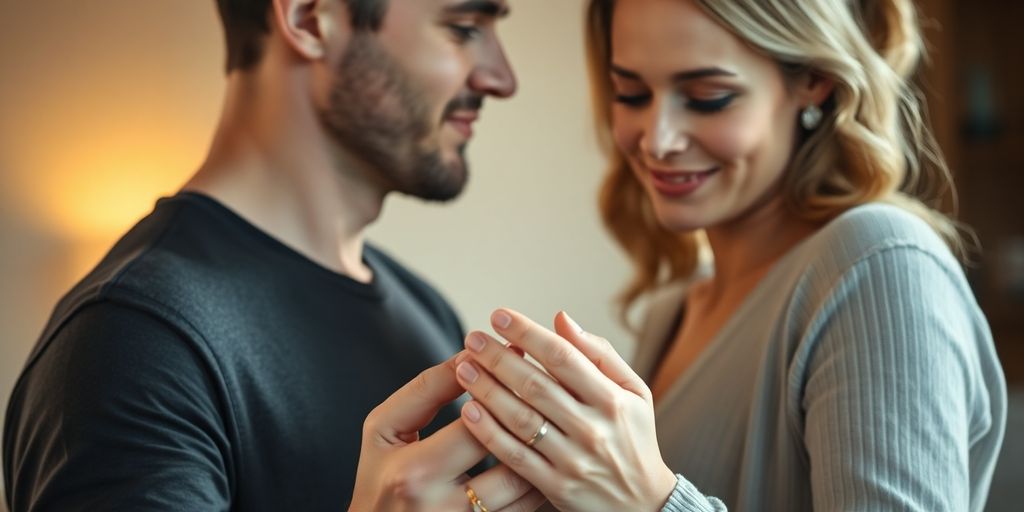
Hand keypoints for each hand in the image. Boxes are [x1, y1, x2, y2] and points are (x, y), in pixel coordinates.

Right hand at [349, 350, 545, 511]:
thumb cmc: (379, 474)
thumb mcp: (385, 427)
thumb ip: (426, 390)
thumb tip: (469, 355)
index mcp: (415, 472)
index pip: (476, 426)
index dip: (502, 391)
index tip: (521, 359)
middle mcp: (443, 507)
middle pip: (510, 461)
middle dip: (532, 422)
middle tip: (553, 391)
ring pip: (526, 492)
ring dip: (545, 455)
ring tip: (556, 421)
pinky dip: (540, 484)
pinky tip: (545, 457)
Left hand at [455, 310, 677, 511]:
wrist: (643, 503)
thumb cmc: (633, 437)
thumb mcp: (633, 391)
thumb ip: (599, 354)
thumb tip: (560, 319)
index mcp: (613, 399)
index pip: (563, 357)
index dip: (528, 333)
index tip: (500, 316)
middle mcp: (593, 428)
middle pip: (536, 386)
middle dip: (498, 358)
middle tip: (472, 338)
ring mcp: (573, 460)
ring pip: (521, 419)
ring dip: (487, 390)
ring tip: (464, 368)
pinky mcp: (556, 487)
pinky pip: (515, 456)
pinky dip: (489, 432)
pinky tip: (468, 410)